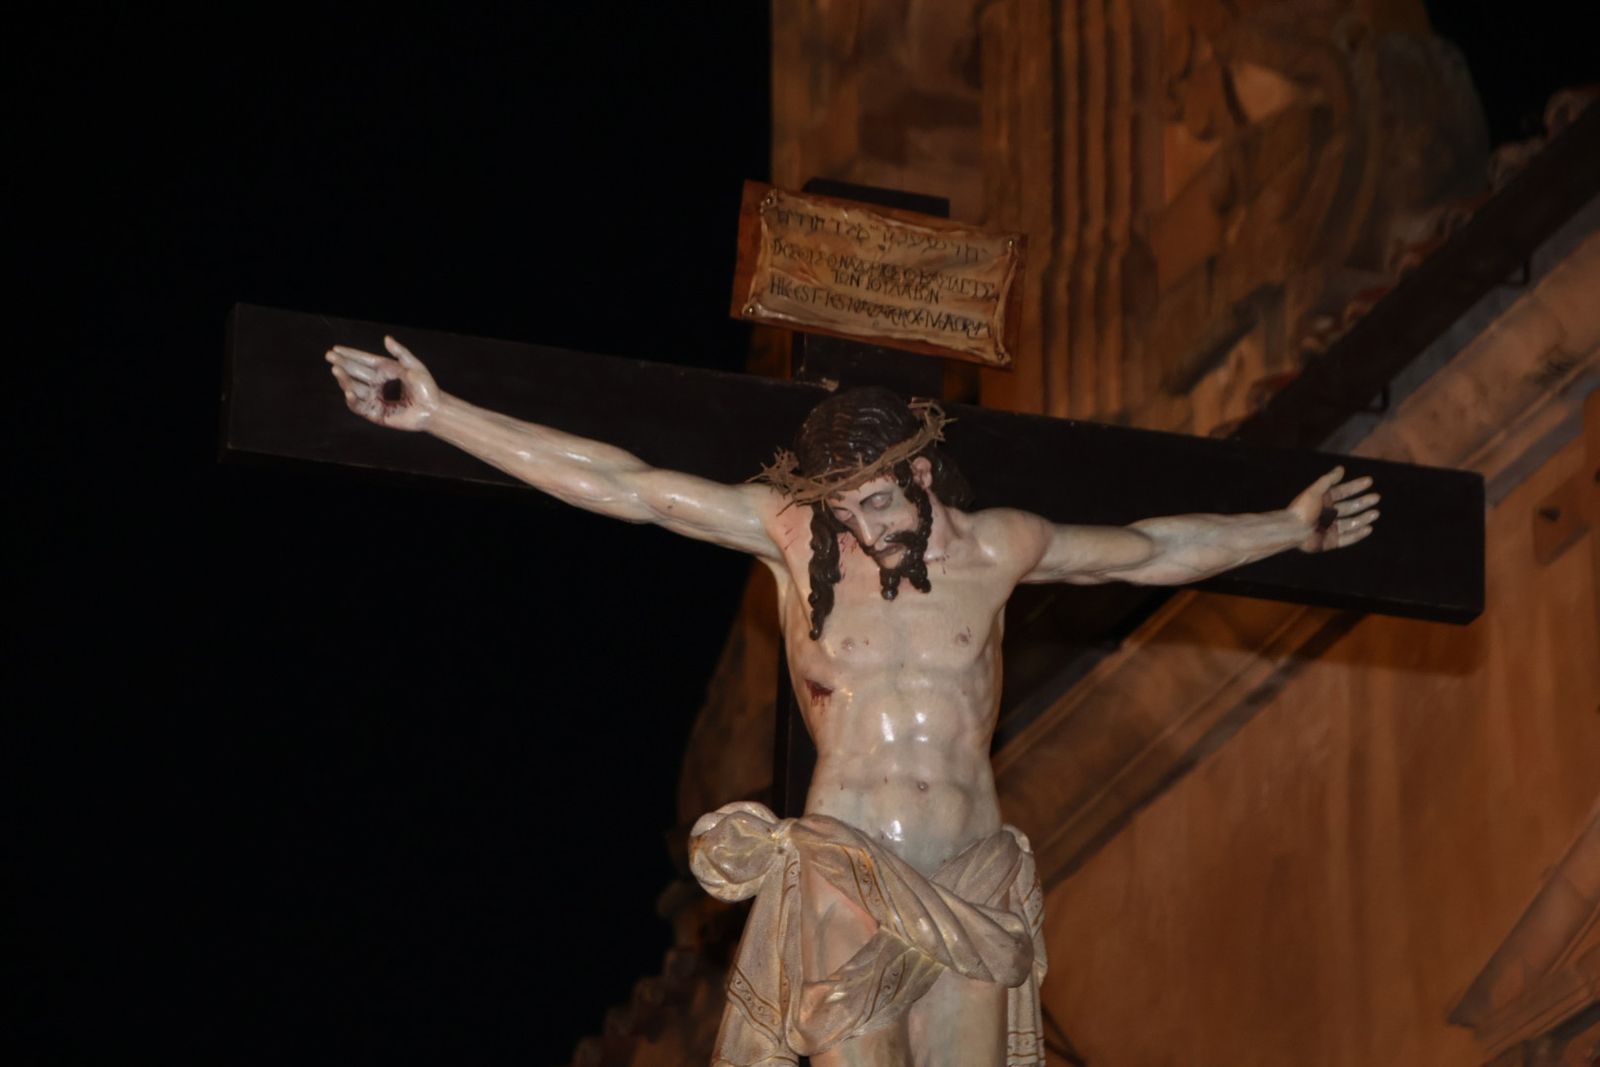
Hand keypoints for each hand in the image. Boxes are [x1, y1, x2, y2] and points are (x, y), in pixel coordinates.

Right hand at [325, 336, 440, 431]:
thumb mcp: (414, 366)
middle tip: (329, 356)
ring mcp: (374, 398)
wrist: (433, 409)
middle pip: (355, 372)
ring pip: (353, 388)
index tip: (335, 348)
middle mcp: (377, 384)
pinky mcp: (374, 413)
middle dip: (342, 364)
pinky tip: (347, 391)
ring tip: (336, 370)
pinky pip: (359, 406)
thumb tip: (387, 338)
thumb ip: (400, 353)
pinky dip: (352, 399)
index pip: (363, 361)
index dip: (350, 354)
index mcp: (384, 370)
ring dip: (344, 379)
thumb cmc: (427, 387)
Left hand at [1288, 466, 1378, 552]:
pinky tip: (1369, 529)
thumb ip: (1328, 480)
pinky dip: (1358, 534)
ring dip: (1363, 518)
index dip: (1355, 486)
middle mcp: (1327, 514)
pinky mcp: (1330, 542)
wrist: (1292, 530)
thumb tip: (1341, 468)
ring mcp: (1329, 529)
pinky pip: (1347, 538)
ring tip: (1375, 513)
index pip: (1342, 492)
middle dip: (1363, 502)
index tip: (1369, 481)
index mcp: (1323, 501)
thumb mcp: (1315, 491)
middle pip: (1349, 507)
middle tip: (1376, 497)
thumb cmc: (1302, 509)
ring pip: (1350, 523)